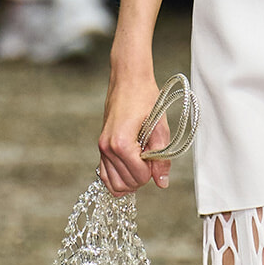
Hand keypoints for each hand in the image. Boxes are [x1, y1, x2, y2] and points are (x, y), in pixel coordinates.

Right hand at [97, 76, 172, 196]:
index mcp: (121, 143)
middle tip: (150, 158)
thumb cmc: (145, 98)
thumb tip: (162, 182)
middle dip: (143, 176)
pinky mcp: (101, 147)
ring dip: (131, 179)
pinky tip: (131, 168)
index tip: (156, 155)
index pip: (139, 176)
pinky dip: (119, 178)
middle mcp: (107, 148)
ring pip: (115, 184)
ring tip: (142, 162)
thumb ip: (161, 157)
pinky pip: (105, 175)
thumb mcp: (160, 127)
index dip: (152, 171)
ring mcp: (101, 148)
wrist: (128, 80)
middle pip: (127, 183)